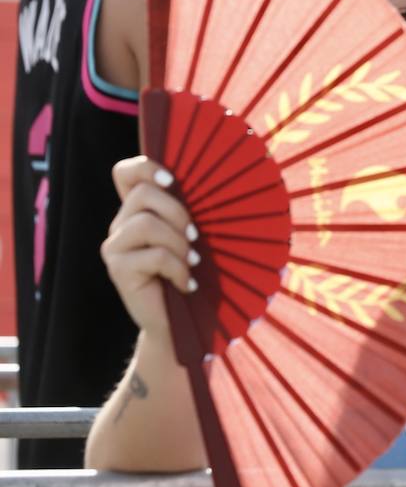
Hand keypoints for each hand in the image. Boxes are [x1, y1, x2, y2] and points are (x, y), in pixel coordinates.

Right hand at [101, 156, 197, 341]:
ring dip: (178, 244)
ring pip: (147, 224)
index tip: (172, 180)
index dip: (145, 167)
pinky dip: (179, 269)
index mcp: (137, 211)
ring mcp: (115, 247)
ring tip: (190, 263)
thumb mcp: (190, 235)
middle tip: (194, 238)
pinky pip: (155, 255)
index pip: (124, 172)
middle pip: (143, 195)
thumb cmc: (191, 271)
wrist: (178, 319)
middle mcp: (120, 225)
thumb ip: (186, 211)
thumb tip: (210, 182)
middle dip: (178, 212)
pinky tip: (186, 283)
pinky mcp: (118, 269)